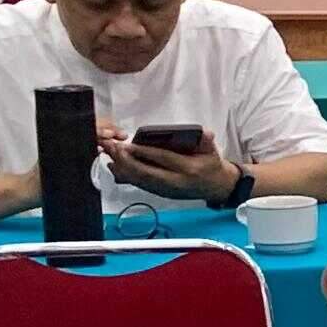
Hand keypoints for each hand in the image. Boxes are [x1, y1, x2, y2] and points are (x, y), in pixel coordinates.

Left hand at [99, 125, 230, 201]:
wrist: (216, 187)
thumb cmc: (212, 166)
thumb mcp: (213, 151)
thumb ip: (207, 141)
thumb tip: (206, 133)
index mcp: (189, 169)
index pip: (163, 159)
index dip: (144, 152)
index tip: (127, 144)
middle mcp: (176, 182)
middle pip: (146, 172)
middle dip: (127, 161)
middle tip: (113, 149)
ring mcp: (167, 190)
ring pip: (140, 180)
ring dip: (123, 168)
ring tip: (110, 156)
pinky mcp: (161, 193)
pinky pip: (140, 184)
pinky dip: (126, 176)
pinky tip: (115, 167)